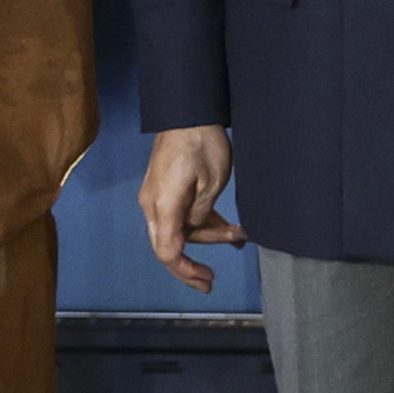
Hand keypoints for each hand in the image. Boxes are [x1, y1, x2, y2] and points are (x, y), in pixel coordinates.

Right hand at [137, 124, 245, 292]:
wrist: (187, 113)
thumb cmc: (202, 144)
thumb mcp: (212, 182)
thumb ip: (201, 213)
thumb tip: (195, 229)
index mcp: (163, 206)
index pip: (167, 252)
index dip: (185, 271)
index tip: (207, 279)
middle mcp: (153, 206)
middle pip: (168, 247)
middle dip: (191, 264)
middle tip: (216, 276)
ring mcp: (157, 198)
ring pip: (178, 231)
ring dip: (207, 236)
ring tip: (239, 236)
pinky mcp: (166, 191)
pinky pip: (181, 216)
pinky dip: (203, 224)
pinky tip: (228, 229)